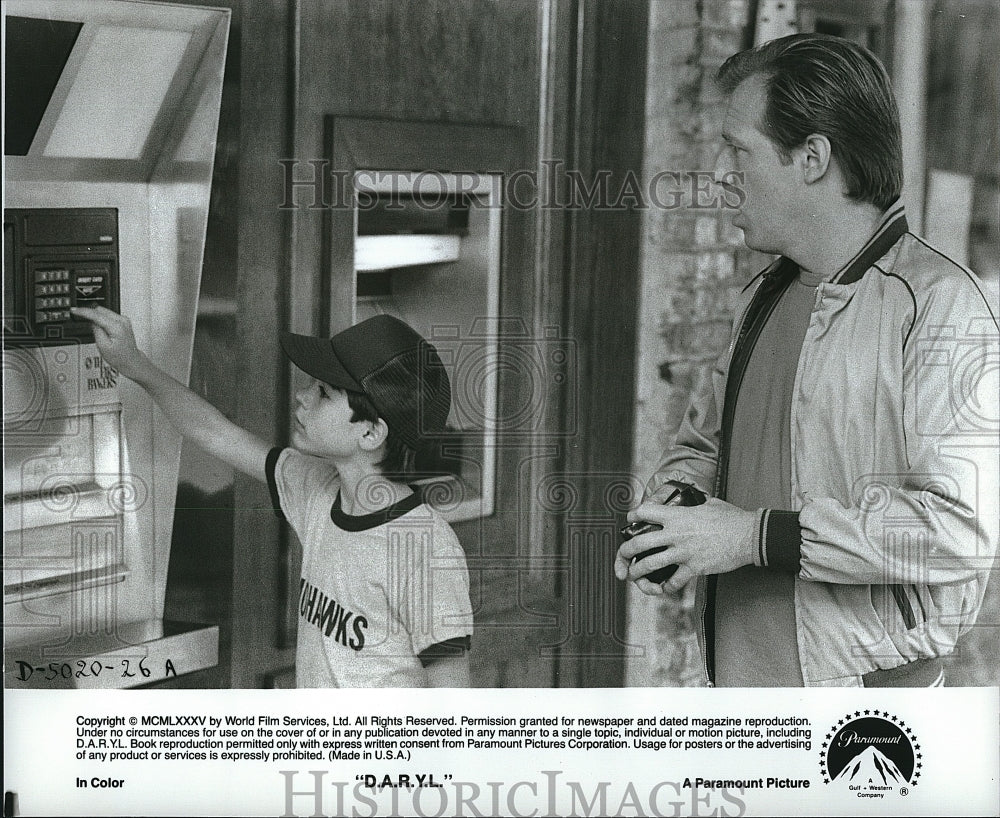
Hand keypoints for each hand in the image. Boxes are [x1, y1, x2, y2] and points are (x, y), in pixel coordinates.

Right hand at [71, 306, 147, 380]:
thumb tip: (91, 320)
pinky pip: (108, 315)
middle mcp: (122, 321)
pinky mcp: (123, 322)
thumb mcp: (102, 346)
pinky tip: (100, 328)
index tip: (74, 310)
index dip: (83, 311)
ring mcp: (124, 320)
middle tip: (79, 319)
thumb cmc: (119, 357)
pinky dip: (101, 319)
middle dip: (89, 313)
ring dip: (95, 316)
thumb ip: (96, 330)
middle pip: (100, 310)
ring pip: (104, 311)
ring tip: (94, 330)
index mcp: (117, 326)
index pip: (96, 314)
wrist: (131, 360)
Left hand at [614, 498, 757, 594]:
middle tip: (621, 557)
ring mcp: (683, 552)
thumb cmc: (731, 518)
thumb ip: (694, 504)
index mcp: (677, 515)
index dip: (634, 515)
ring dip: (638, 572)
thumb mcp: (709, 503)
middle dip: (624, 552)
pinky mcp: (694, 568)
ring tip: (633, 575)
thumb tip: (692, 501)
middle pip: (639, 543)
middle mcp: (675, 534)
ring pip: (650, 564)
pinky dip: (667, 586)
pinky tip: (664, 587)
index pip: (644, 511)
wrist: (749, 536)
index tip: (631, 519)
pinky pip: (674, 581)